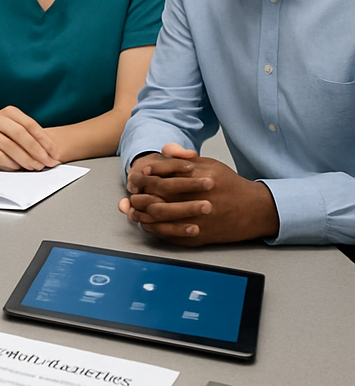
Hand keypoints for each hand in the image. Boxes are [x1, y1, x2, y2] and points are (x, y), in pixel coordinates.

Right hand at [0, 106, 60, 170]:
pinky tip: (18, 167)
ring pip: (10, 146)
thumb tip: (52, 155)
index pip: (30, 125)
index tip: (55, 153)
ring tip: (36, 166)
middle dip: (38, 150)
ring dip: (27, 159)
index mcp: (9, 112)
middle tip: (48, 162)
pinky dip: (11, 163)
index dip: (45, 140)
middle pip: (21, 134)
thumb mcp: (17, 131)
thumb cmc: (5, 137)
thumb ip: (32, 139)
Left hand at [119, 143, 279, 244]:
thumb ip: (183, 157)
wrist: (253, 210)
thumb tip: (164, 149)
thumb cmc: (228, 185)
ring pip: (159, 215)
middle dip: (139, 192)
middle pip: (157, 194)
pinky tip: (147, 222)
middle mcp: (198, 198)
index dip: (145, 174)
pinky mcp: (198, 236)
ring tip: (134, 207)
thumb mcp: (208, 164)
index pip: (163, 174)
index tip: (138, 174)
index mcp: (200, 177)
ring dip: (141, 211)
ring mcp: (198, 219)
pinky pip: (168, 233)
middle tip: (132, 190)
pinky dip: (153, 227)